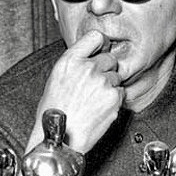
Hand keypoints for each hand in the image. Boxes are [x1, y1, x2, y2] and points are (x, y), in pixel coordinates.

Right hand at [26, 30, 123, 153]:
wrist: (61, 138)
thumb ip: (74, 64)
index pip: (95, 37)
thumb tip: (90, 57)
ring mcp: (102, 82)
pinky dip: (114, 100)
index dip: (100, 45)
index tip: (100, 52)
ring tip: (94, 101)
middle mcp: (87, 68)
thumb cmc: (54, 113)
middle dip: (105, 70)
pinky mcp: (114, 97)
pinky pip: (121, 92)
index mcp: (70, 61)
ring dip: (110, 86)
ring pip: (116, 77)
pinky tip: (100, 108)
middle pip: (110, 59)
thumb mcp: (56, 79)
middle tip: (94, 87)